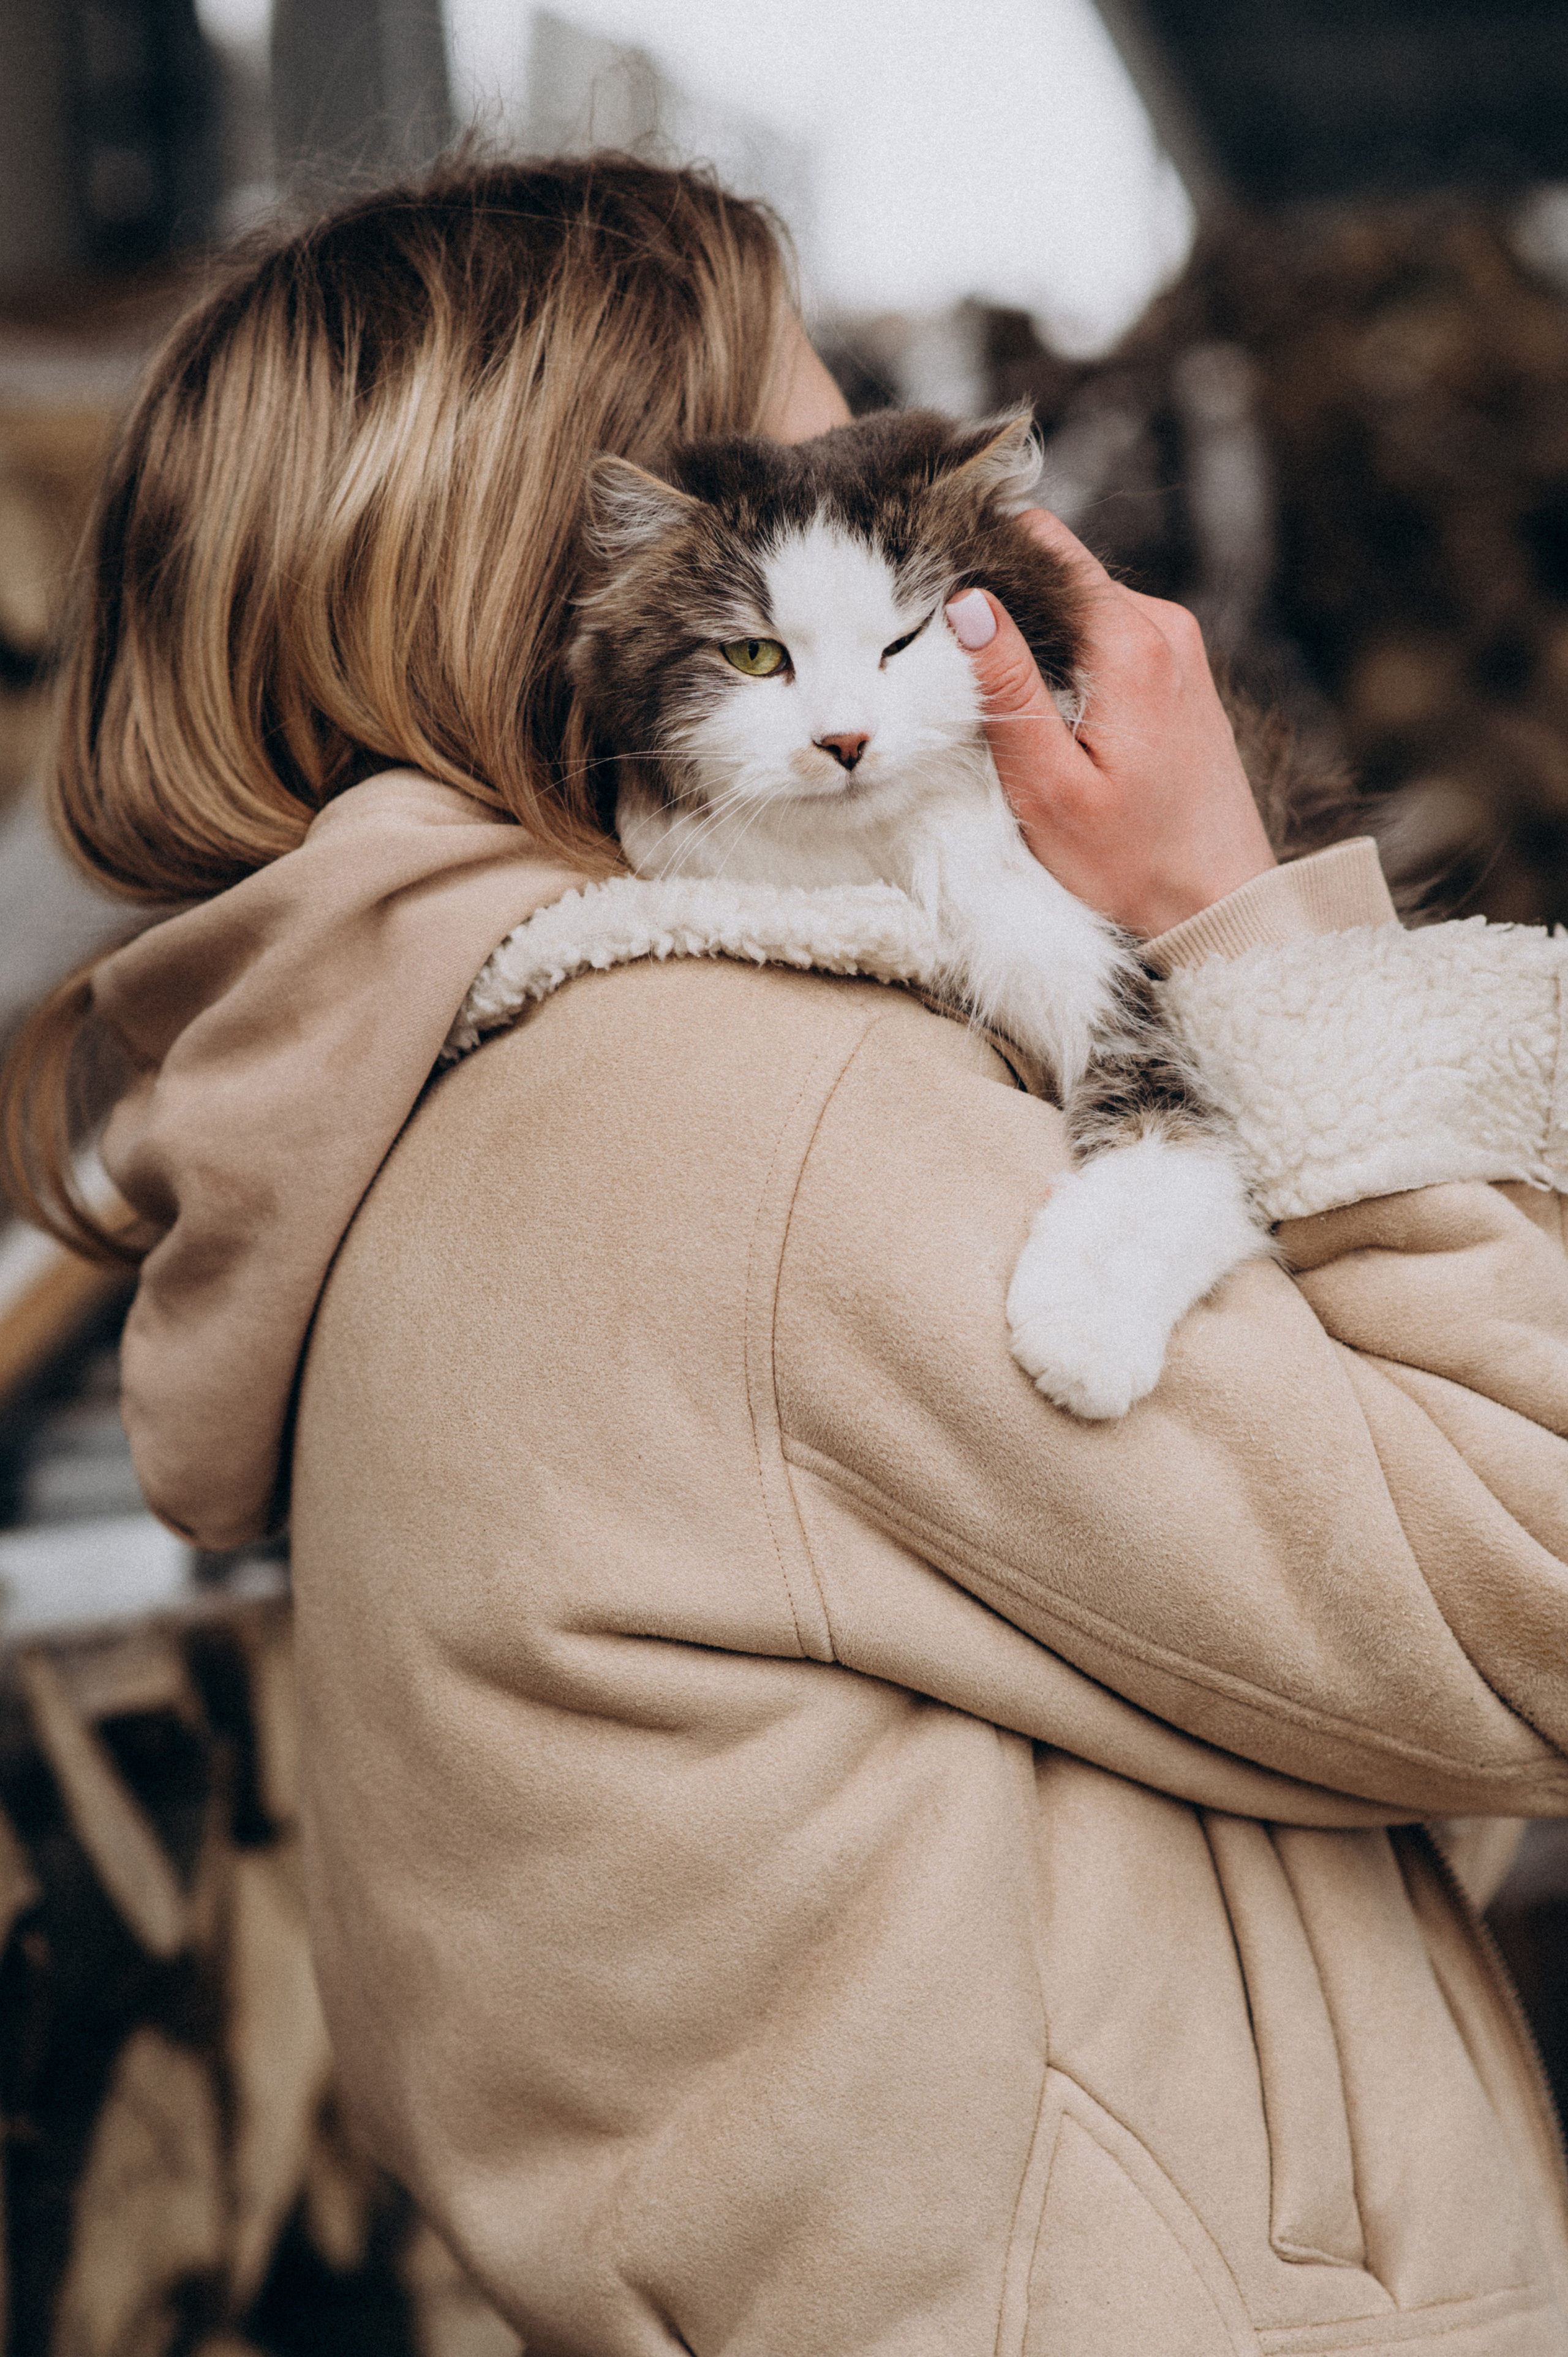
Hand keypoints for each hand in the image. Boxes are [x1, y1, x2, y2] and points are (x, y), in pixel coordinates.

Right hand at [945, 511, 1275, 937]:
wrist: (1219, 908)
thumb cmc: (1131, 865)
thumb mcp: (1048, 786)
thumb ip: (1008, 688)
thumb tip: (967, 602)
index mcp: (1131, 643)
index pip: (1043, 543)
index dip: (980, 552)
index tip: (931, 590)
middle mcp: (1165, 627)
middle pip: (1060, 573)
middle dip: (1004, 601)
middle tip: (951, 658)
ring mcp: (1179, 648)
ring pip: (1082, 607)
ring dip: (1036, 637)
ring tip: (998, 696)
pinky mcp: (1180, 674)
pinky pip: (1108, 638)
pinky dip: (1068, 660)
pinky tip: (1047, 714)